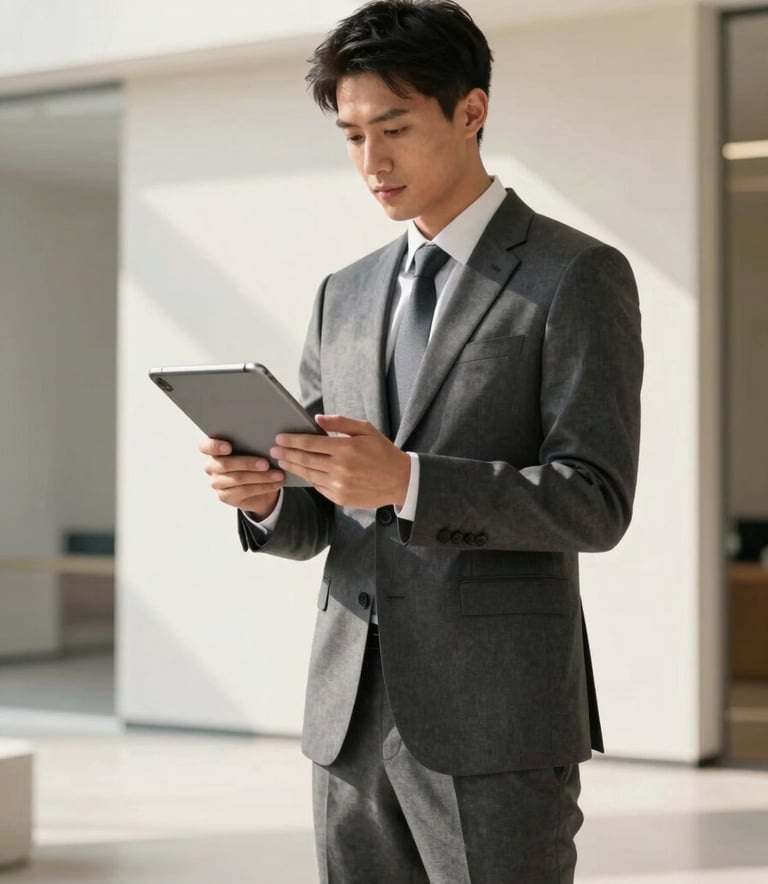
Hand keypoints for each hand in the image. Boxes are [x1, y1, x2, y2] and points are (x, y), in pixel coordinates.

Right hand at [199, 438, 283, 518]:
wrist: (257, 485)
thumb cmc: (253, 460)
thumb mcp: (251, 450)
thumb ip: (251, 443)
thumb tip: (265, 438)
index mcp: (213, 450)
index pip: (205, 446)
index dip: (215, 446)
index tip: (229, 447)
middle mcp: (211, 466)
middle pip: (225, 464)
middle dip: (247, 463)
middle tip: (266, 464)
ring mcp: (216, 483)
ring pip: (237, 479)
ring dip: (261, 477)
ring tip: (278, 475)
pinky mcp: (224, 496)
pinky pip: (244, 491)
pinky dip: (262, 487)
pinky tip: (275, 484)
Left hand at [270, 415, 410, 508]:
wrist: (400, 481)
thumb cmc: (383, 452)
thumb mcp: (366, 430)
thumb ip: (340, 422)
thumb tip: (316, 419)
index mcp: (346, 448)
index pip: (311, 443)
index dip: (292, 440)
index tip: (280, 438)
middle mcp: (341, 468)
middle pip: (305, 459)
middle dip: (287, 453)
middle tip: (274, 449)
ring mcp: (339, 485)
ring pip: (309, 474)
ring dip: (293, 467)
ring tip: (282, 460)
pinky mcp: (340, 498)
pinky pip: (318, 486)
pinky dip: (307, 479)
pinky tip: (300, 473)